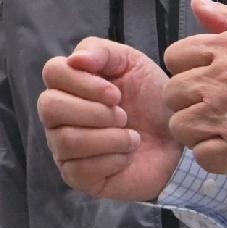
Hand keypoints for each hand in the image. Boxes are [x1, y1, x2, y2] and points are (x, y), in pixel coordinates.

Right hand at [38, 37, 178, 203]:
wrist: (176, 139)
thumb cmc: (150, 98)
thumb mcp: (132, 63)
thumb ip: (101, 51)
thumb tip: (75, 60)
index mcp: (68, 84)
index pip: (52, 72)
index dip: (83, 82)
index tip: (116, 93)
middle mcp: (58, 116)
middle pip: (50, 107)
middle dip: (95, 112)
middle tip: (124, 116)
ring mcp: (63, 147)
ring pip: (66, 140)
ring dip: (109, 138)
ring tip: (131, 137)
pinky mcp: (77, 176)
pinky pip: (79, 169)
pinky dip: (111, 161)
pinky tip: (126, 157)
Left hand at [159, 0, 226, 192]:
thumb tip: (197, 3)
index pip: (176, 56)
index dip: (187, 72)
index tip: (207, 84)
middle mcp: (225, 78)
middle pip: (173, 93)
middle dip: (190, 104)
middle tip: (218, 113)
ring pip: (181, 127)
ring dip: (200, 134)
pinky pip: (202, 157)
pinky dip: (217, 159)